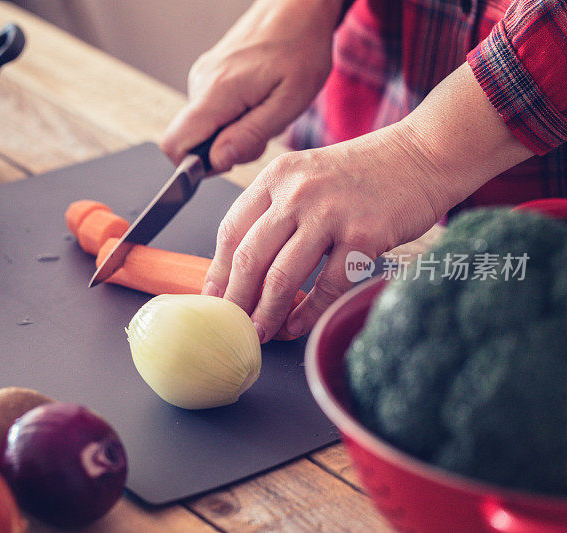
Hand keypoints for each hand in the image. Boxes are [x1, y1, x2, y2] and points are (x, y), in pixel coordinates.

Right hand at [160, 0, 341, 171]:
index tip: (229, 159)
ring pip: (203, 128)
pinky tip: (258, 100)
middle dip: (223, 150)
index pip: (174, 144)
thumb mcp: (289, 102)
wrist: (297, 7)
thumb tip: (216, 161)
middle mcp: (200, 83)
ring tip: (265, 111)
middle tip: (262, 132)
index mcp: (217, 92)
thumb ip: (250, 135)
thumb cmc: (301, 49)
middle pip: (190, 141)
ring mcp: (201, 77)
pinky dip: (233, 117)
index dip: (194, 166)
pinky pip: (210, 112)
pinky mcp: (208, 75)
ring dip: (233, 133)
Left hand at [202, 64, 533, 341]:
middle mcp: (298, 192)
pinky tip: (296, 326)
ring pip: (282, 277)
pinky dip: (307, 314)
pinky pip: (326, 287)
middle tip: (232, 325)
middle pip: (250, 258)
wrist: (422, 154)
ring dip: (267, 313)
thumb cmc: (362, 173)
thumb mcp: (306, 176)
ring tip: (260, 333)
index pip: (231, 230)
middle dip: (237, 300)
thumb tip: (242, 268)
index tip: (213, 299)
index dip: (218, 271)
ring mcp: (331, 213)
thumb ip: (274, 211)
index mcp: (276, 177)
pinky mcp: (364, 235)